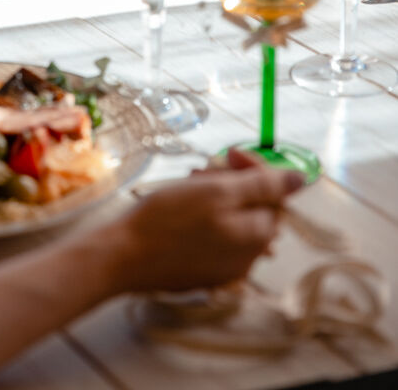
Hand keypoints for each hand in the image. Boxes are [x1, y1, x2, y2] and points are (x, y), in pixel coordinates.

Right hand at [108, 151, 303, 293]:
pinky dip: (205, 219)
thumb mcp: (216, 191)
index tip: (226, 153)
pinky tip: (182, 210)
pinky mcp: (204, 273)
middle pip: (254, 207)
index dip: (252, 167)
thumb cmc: (167, 219)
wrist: (123, 255)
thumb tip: (302, 179)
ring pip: (234, 221)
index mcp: (258, 235)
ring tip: (189, 186)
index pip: (273, 193)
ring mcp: (226, 269)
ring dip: (217, 198)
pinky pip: (217, 238)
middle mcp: (249, 257)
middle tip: (202, 170)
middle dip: (232, 182)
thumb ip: (263, 185)